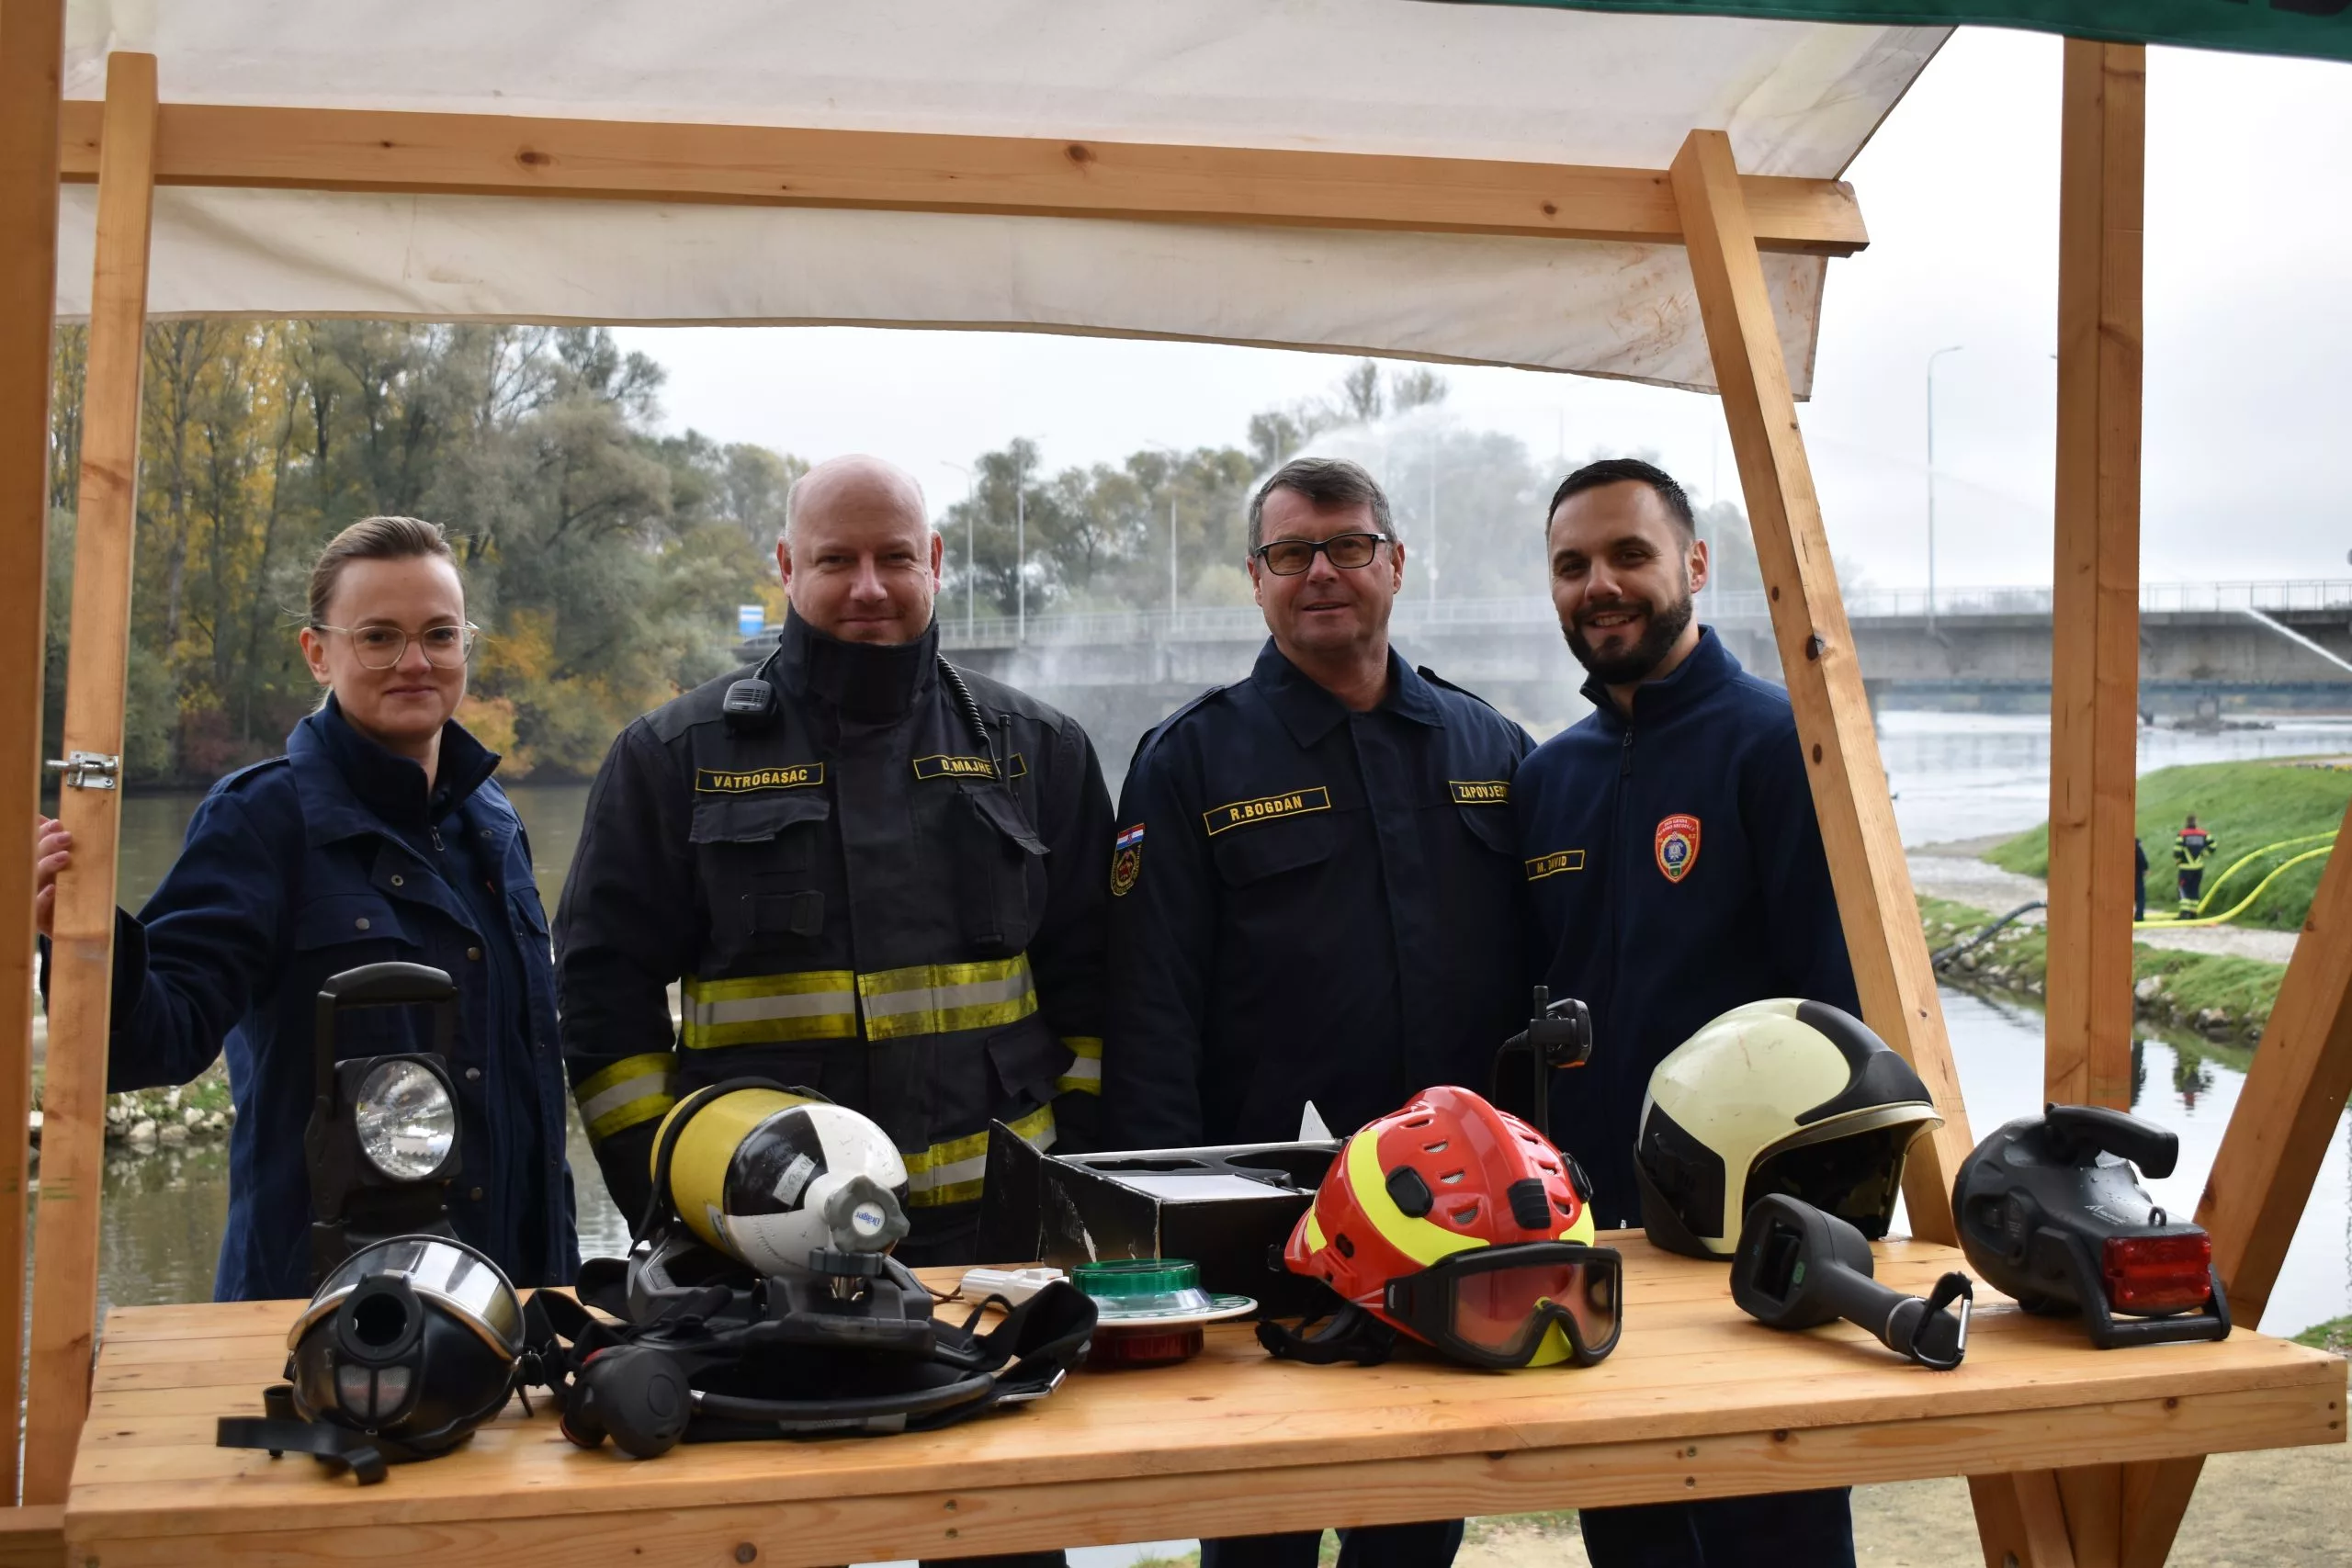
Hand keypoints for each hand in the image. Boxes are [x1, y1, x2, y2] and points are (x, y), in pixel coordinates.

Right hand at [34, 815, 70, 939]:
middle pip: (28, 859)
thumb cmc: (69, 892)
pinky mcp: (37, 920)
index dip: (41, 833)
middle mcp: (29, 880)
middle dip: (46, 845)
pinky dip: (42, 898)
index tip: (57, 824)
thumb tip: (47, 820)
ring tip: (64, 857)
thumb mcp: (69, 868)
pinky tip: (52, 889)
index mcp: (34, 864)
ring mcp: (31, 899)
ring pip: (31, 880)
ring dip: (45, 866)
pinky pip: (35, 909)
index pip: (31, 845)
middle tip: (66, 837)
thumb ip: (58, 846)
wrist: (78, 927)